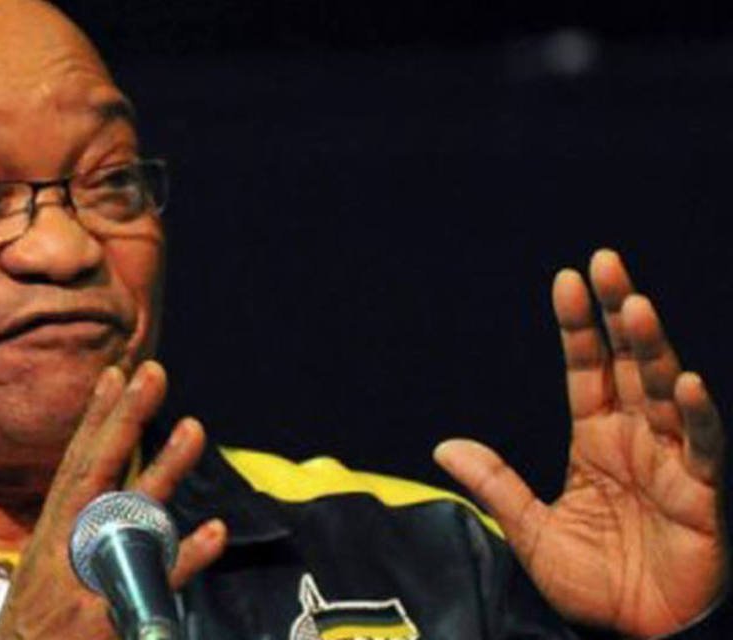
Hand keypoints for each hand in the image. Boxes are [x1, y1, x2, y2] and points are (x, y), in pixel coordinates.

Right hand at [0, 361, 227, 638]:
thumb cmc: (34, 627)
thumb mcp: (45, 571)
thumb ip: (80, 534)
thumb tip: (115, 497)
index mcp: (54, 533)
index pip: (77, 465)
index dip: (96, 418)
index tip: (116, 373)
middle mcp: (66, 547)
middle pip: (97, 472)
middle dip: (124, 419)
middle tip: (152, 372)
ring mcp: (86, 578)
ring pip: (132, 514)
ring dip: (163, 468)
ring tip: (194, 428)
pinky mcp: (106, 618)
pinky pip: (155, 582)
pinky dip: (187, 556)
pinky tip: (215, 531)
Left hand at [433, 249, 726, 636]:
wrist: (635, 636)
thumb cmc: (593, 584)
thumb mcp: (530, 530)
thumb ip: (495, 484)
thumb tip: (443, 443)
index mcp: (594, 440)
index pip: (586, 369)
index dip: (578, 326)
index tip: (566, 278)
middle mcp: (635, 439)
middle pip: (628, 362)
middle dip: (618, 312)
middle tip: (606, 262)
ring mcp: (670, 461)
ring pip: (664, 391)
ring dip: (653, 348)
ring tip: (636, 306)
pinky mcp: (701, 493)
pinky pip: (703, 447)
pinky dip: (698, 416)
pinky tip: (686, 384)